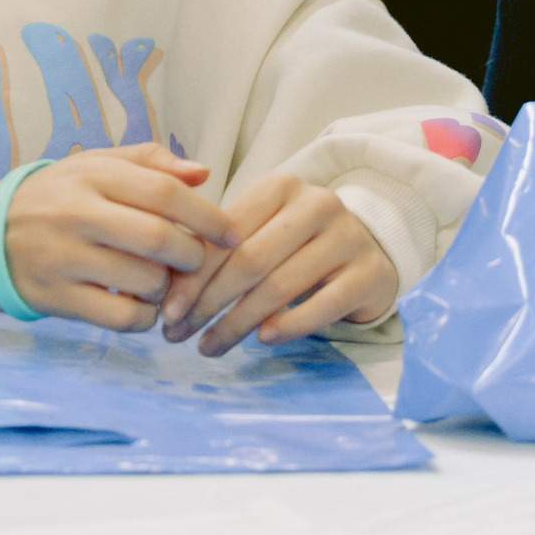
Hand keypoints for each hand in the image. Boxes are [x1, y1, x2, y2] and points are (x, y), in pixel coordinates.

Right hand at [0, 143, 240, 330]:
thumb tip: (203, 174)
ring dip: (168, 288)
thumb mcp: (91, 166)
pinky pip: (122, 318)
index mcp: (89, 175)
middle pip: (159, 239)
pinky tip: (139, 305)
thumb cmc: (51, 198)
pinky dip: (145, 317)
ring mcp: (63, 257)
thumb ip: (148, 162)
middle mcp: (75, 213)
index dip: (208, 215)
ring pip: (145, 282)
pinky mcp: (55, 297)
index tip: (230, 233)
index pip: (163, 192)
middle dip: (193, 256)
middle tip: (194, 261)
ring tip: (159, 281)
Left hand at [158, 173, 398, 354]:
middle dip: (207, 303)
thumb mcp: (257, 230)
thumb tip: (163, 287)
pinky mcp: (371, 273)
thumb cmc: (295, 243)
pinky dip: (289, 325)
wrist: (368, 250)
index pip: (224, 236)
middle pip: (249, 261)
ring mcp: (348, 237)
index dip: (191, 276)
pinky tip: (261, 340)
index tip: (165, 311)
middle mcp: (315, 204)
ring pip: (280, 286)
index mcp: (278, 187)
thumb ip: (216, 247)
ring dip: (238, 323)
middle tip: (178, 334)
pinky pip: (323, 305)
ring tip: (209, 346)